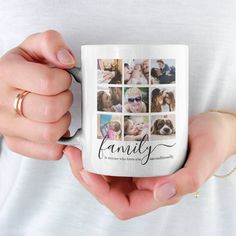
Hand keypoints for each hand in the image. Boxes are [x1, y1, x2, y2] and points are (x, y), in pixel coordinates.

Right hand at [0, 30, 75, 158]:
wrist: (4, 86)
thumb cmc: (23, 69)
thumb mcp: (33, 47)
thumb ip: (51, 43)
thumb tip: (66, 60)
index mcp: (7, 74)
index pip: (47, 83)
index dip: (63, 81)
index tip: (62, 79)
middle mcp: (2, 103)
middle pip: (50, 111)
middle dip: (65, 101)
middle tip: (62, 95)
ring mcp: (8, 126)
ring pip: (50, 133)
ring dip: (64, 121)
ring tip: (59, 111)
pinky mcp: (16, 143)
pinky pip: (48, 151)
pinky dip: (61, 143)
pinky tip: (60, 129)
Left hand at [64, 112, 235, 219]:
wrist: (213, 128)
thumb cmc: (212, 143)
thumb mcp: (203, 160)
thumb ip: (186, 181)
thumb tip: (162, 194)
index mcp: (160, 191)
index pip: (124, 204)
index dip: (102, 193)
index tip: (87, 172)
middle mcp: (147, 183)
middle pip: (109, 190)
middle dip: (87, 175)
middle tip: (74, 155)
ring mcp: (142, 168)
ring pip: (109, 174)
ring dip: (91, 163)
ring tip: (79, 147)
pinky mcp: (140, 155)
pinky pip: (117, 158)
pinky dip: (103, 152)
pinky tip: (96, 140)